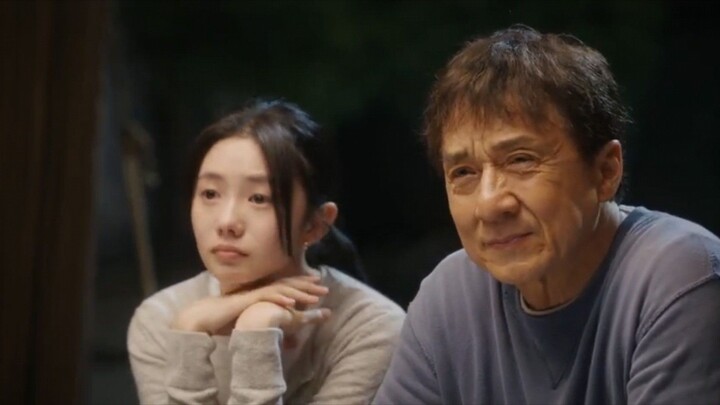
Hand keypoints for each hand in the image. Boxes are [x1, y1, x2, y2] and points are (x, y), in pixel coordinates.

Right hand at [171, 274, 328, 334]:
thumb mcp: (247, 322)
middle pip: (287, 285)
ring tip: (316, 296)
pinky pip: (266, 297)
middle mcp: (259, 291)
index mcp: (260, 294)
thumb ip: (260, 323)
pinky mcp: (247, 300)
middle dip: (307, 285)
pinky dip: (280, 299)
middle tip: (324, 286)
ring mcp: (253, 294)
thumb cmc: (222, 320)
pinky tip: (293, 302)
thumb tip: (272, 332)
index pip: (284, 286)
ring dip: (300, 292)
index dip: (301, 284)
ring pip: (281, 290)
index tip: (316, 284)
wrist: (202, 318)